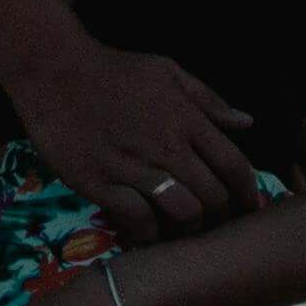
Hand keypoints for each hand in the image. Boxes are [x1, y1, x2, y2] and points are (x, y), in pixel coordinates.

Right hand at [9, 33, 256, 236]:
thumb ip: (208, 100)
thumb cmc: (114, 70)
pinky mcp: (100, 183)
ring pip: (182, 212)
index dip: (249, 191)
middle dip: (221, 216)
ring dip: (189, 228)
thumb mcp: (167, 71)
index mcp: (186, 119)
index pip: (234, 164)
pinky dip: (150, 233)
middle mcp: (166, 146)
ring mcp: (133, 167)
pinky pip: (138, 220)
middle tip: (216, 223)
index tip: (250, 205)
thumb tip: (246, 122)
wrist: (54, 72)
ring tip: (185, 231)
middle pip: (213, 196)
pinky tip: (149, 234)